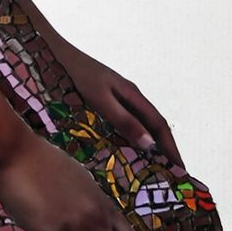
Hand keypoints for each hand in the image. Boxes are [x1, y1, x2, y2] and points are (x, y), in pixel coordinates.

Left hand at [48, 38, 183, 167]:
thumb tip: (150, 144)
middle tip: (168, 177)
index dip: (171, 148)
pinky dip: (126, 141)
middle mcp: (127, 97)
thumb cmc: (75, 75)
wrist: (50, 53)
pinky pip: (119, 126)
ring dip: (145, 148)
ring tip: (148, 172)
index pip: (159, 125)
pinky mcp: (99, 103)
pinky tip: (121, 154)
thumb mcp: (101, 99)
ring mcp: (113, 99)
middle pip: (151, 127)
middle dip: (162, 150)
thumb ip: (123, 120)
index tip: (180, 170)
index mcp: (132, 95)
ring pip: (136, 127)